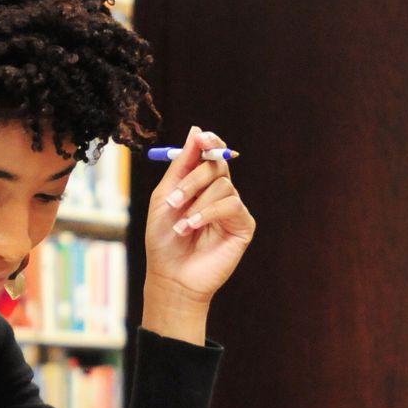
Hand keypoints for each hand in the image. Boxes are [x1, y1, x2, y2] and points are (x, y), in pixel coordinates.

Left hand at [145, 126, 255, 307]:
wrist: (171, 276)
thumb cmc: (164, 240)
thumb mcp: (165, 197)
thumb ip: (181, 165)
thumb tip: (197, 131)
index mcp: (200, 184)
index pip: (212, 154)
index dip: (210, 142)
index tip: (202, 138)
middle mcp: (219, 193)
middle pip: (217, 165)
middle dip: (193, 179)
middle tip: (174, 200)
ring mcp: (233, 209)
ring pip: (223, 185)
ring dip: (197, 203)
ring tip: (181, 225)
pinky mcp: (243, 225)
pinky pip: (232, 205)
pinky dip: (209, 213)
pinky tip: (193, 227)